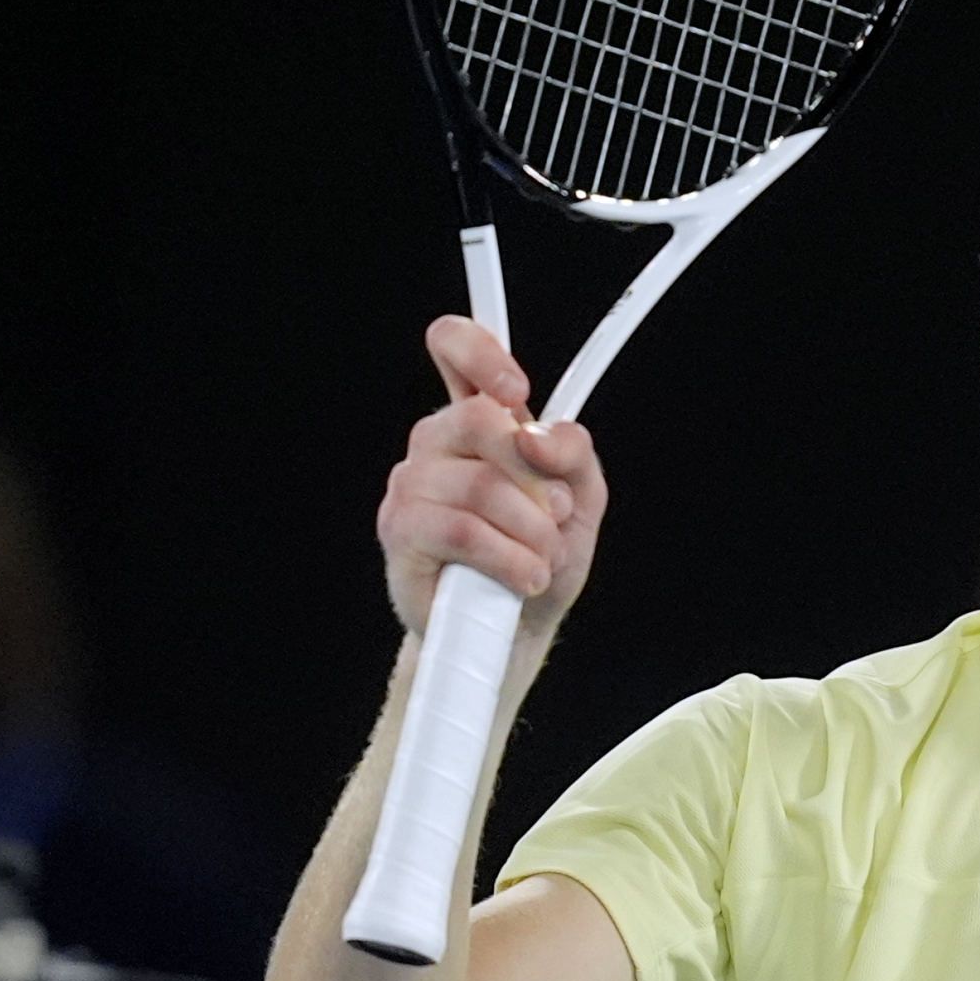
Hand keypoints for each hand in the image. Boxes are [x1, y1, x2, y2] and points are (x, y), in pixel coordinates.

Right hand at [376, 316, 606, 640]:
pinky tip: (523, 578)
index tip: (519, 390)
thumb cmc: (540, 556)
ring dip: (532, 533)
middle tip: (555, 515)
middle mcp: (436, 441)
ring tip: (541, 561)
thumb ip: (573, 453)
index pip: (455, 348)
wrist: (514, 633)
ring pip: (481, 486)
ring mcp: (411, 485)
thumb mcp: (581, 498)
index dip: (481, 352)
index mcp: (478, 420)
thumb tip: (538, 436)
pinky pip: (462, 531)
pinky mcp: (399, 533)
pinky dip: (509, 559)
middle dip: (537, 477)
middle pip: (484, 419)